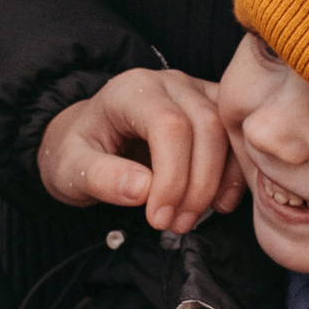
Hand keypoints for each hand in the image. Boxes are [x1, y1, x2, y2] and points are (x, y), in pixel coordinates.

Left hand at [38, 68, 243, 232]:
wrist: (91, 139)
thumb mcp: (71, 168)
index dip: (173, 177)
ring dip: (218, 182)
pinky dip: (234, 174)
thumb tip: (143, 190)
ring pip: (228, 131)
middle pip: (206, 126)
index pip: (169, 125)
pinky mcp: (214, 109)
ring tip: (190, 219)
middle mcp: (170, 83)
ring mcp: (196, 92)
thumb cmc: (80, 152)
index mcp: (132, 90)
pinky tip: (217, 203)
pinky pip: (237, 138)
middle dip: (198, 185)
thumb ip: (101, 177)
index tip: (159, 217)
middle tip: (176, 225)